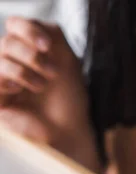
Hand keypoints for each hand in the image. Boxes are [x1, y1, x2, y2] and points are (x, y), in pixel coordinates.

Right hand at [0, 17, 99, 169]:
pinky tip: (19, 90)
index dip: (29, 30)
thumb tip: (29, 22)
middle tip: (52, 73)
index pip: (15, 25)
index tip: (48, 46)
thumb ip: (52, 33)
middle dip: (32, 55)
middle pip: (7, 41)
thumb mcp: (67, 59)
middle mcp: (13, 62)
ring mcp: (3, 80)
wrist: (69, 129)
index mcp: (28, 50)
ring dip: (24, 70)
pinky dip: (7, 78)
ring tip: (41, 87)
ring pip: (0, 56)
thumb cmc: (69, 99)